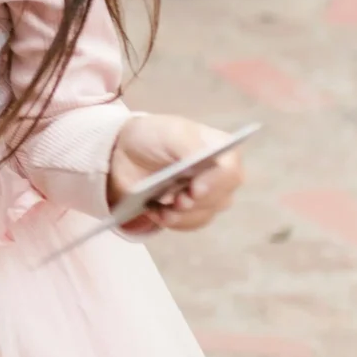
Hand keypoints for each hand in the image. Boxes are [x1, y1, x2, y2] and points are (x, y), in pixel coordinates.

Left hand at [107, 113, 244, 234]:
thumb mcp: (171, 132)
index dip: (215, 183)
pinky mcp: (192, 210)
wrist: (126, 153)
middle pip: (221, 198)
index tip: (194, 190)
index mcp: (221, 149)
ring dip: (181, 215)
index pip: (230, 170)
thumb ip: (190, 145)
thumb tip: (205, 162)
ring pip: (205, 215)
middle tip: (173, 200)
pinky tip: (156, 212)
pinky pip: (189, 224)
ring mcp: (208, 195)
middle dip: (194, 203)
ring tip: (160, 208)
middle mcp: (221, 175)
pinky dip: (172, 221)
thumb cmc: (154, 136)